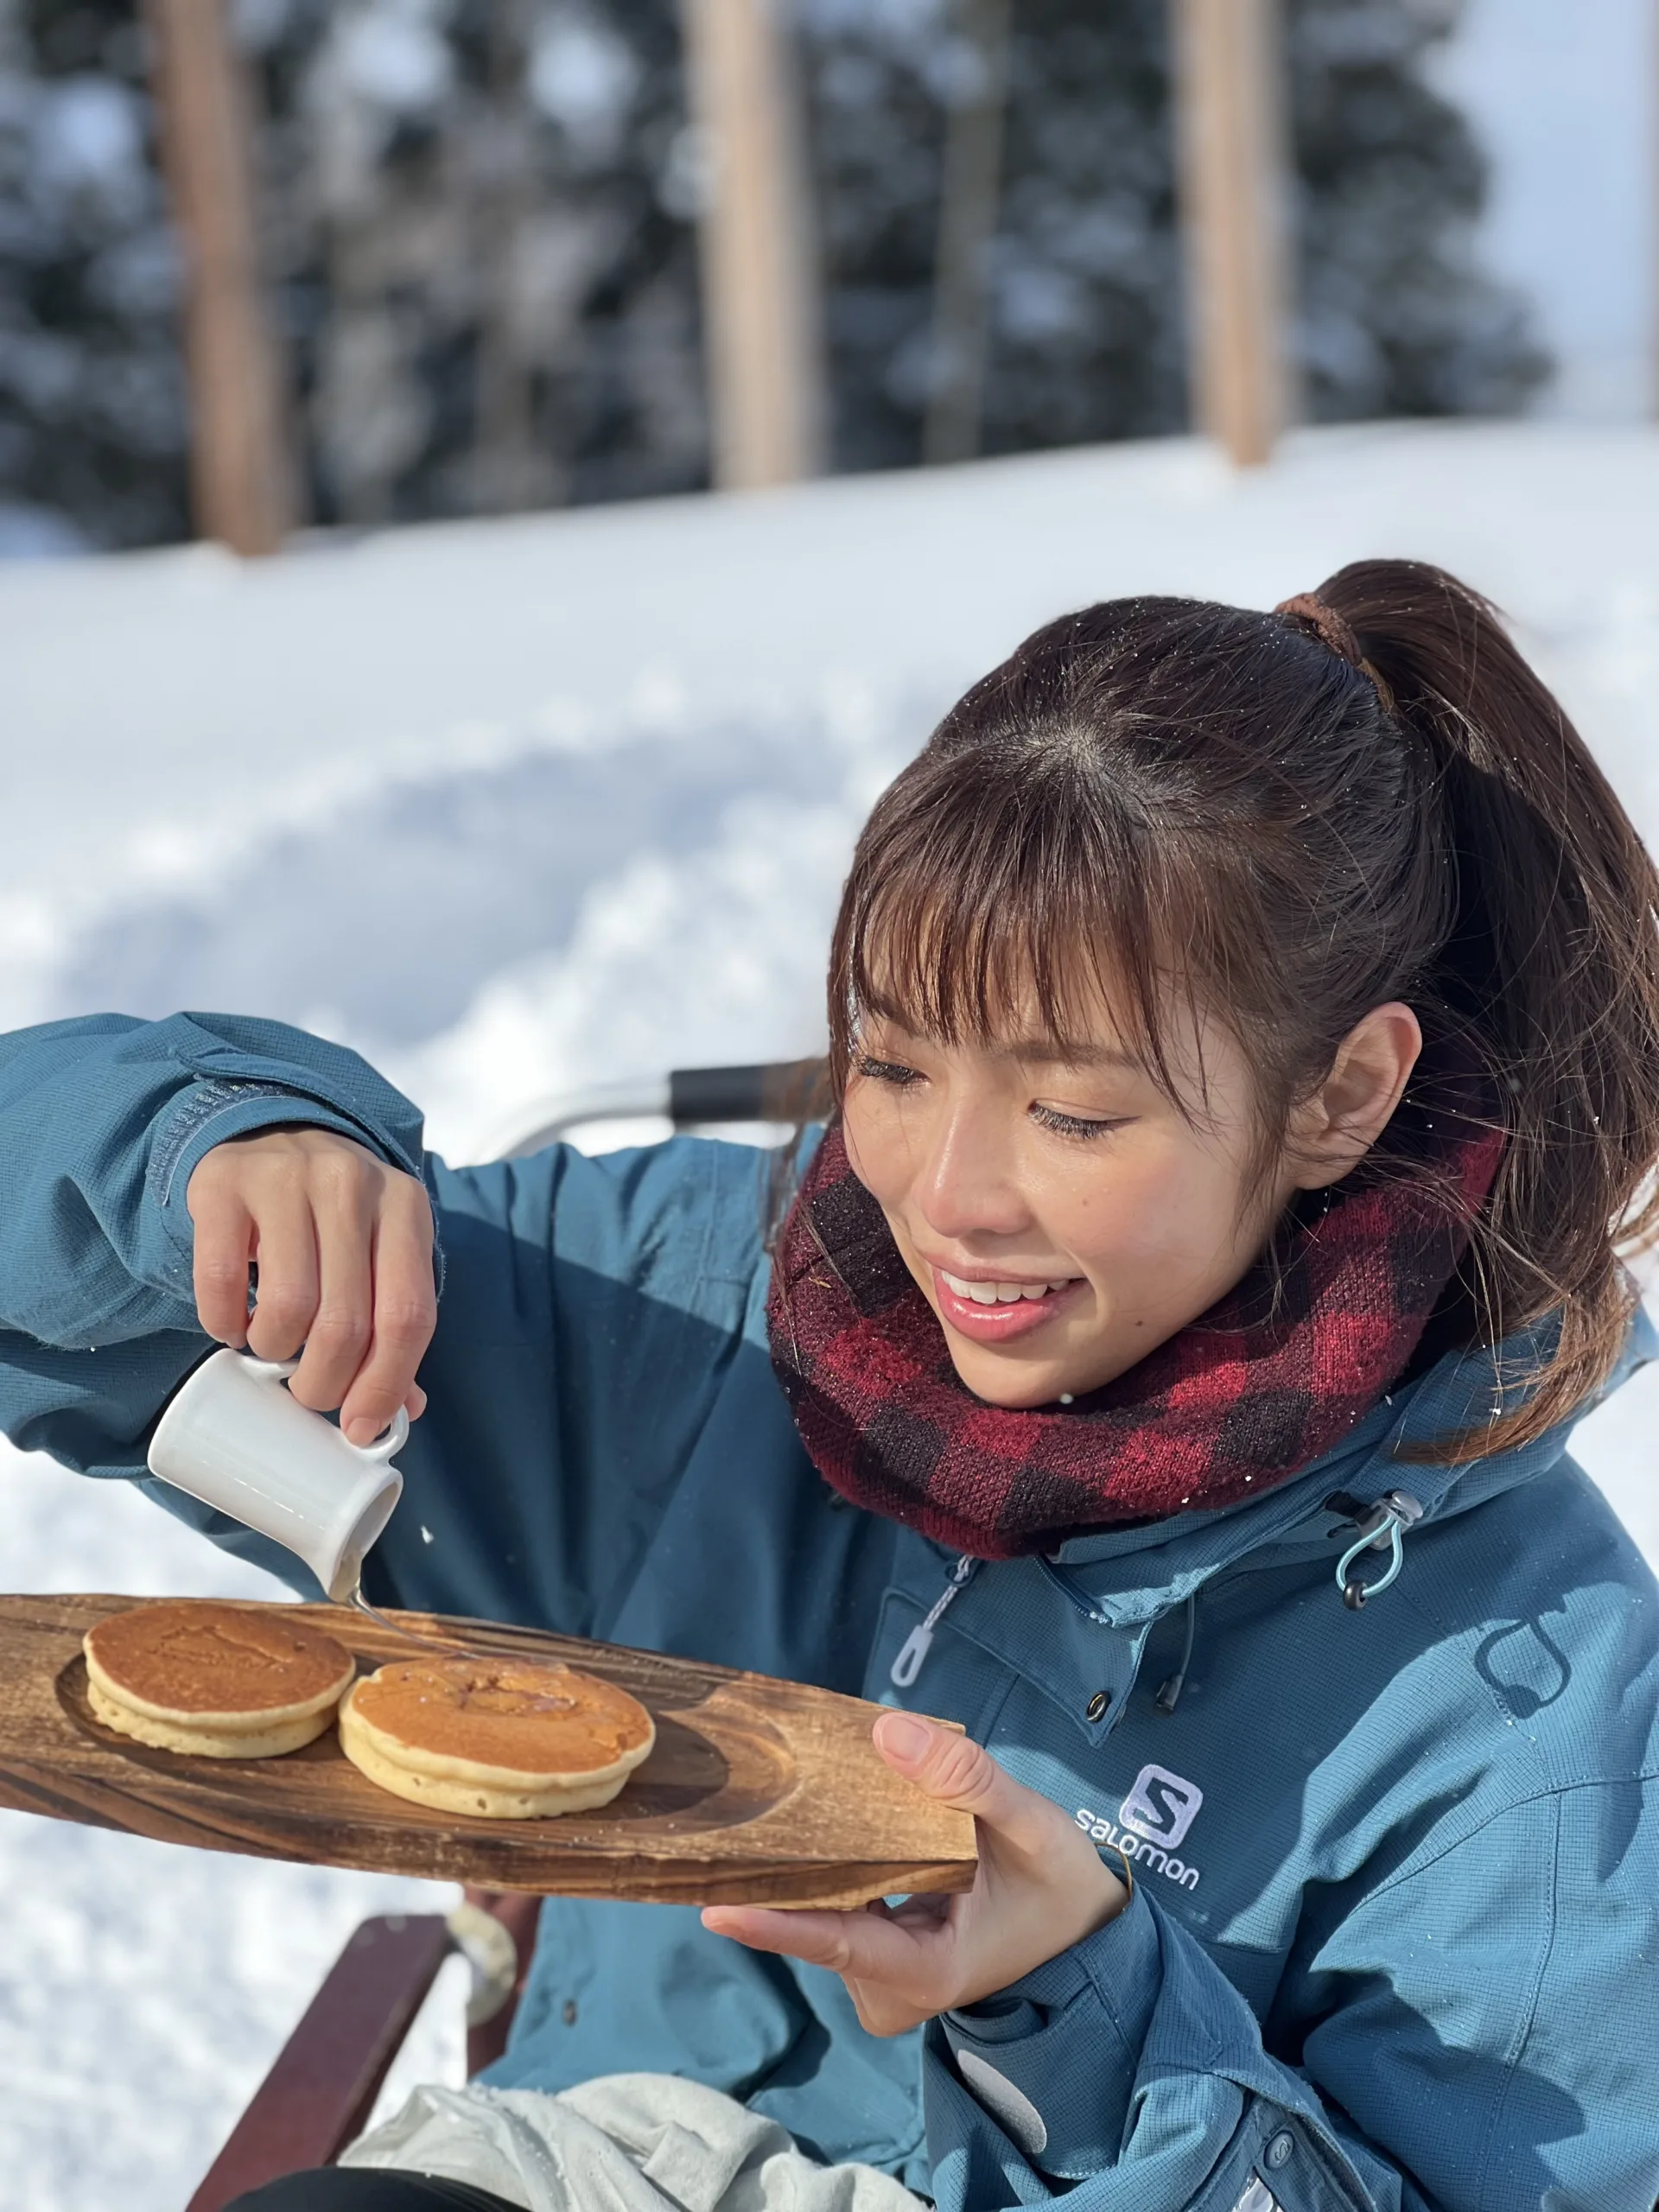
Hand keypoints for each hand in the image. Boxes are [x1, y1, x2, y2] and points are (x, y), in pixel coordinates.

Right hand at [186, 1127, 435, 1443]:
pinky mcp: (225, 1184)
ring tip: (271, 1347)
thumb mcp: (377, 1251)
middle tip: (307, 1392)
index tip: (359, 1426)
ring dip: (274, 1352)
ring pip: (289, 1307)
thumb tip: (401, 1414)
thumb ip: (391, 1320)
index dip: (387, 1384)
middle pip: (348, 1322)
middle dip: (324, 1382)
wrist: (266, 1132)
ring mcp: (288, 1177)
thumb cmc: (332, 1216)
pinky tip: (231, 1324)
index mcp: (406, 1207)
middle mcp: (352, 1184)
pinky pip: (222, 1281)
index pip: (410, 1316)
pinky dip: (223, 1323)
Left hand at [701, 1712, 1127, 2034]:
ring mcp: (882, 1975)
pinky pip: (837, 1906)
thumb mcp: (1029, 1825)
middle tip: (731, 1811)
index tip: (714, 1905)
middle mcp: (891, 1987)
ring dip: (801, 1859)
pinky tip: (806, 1816)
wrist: (1088, 1931)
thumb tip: (889, 1731)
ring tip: (762, 1800)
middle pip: (816, 1922)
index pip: (835, 1942)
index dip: (774, 1922)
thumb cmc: (1061, 1884)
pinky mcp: (881, 1953)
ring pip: (822, 1911)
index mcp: (925, 1971)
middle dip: (777, 1869)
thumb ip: (964, 1778)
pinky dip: (826, 1863)